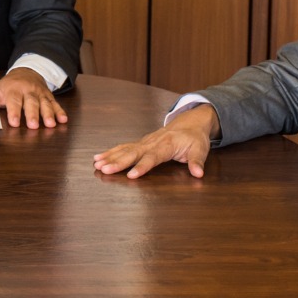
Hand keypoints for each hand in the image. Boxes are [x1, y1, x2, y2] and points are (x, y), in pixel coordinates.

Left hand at [0, 67, 66, 128]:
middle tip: (33, 125)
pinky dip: (60, 111)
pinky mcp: (48, 96)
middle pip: (31, 103)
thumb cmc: (9, 85)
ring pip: (45, 103)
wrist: (27, 71)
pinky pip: (55, 103)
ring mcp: (40, 94)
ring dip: (48, 114)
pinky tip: (63, 120)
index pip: (14, 101)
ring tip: (51, 124)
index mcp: (13, 90)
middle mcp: (28, 91)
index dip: (14, 112)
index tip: (14, 122)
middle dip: (33, 114)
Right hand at [92, 104, 218, 178]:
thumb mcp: (200, 149)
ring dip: (110, 156)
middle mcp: (152, 142)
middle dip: (118, 162)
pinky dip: (110, 152)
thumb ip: (197, 162)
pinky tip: (98, 158)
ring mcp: (144, 142)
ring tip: (96, 164)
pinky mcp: (140, 143)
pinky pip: (123, 147)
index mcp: (166, 144)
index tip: (131, 175)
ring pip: (125, 149)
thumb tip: (198, 174)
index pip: (152, 157)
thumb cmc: (194, 138)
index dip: (142, 166)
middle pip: (133, 153)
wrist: (190, 122)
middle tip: (104, 170)